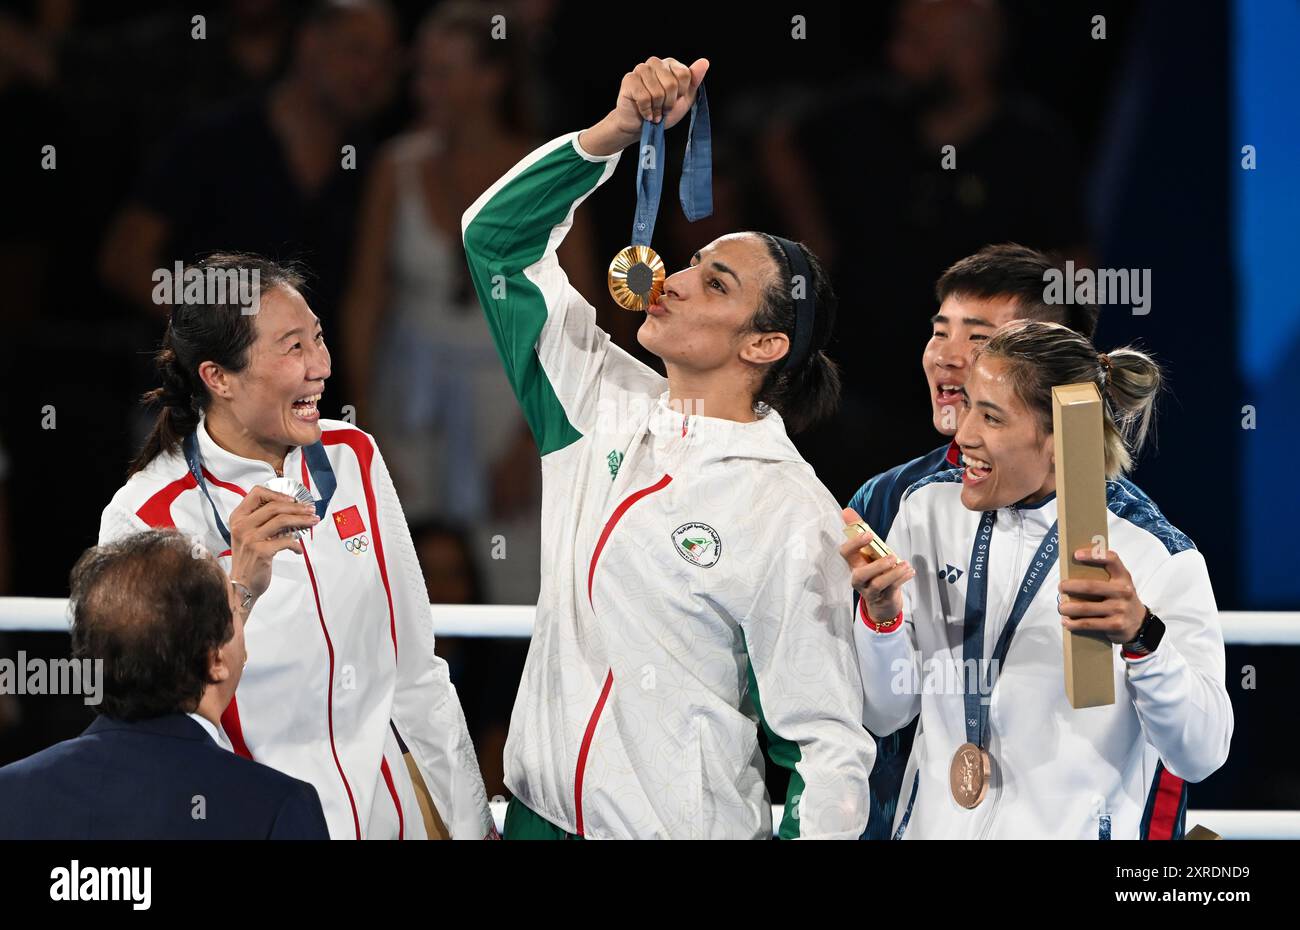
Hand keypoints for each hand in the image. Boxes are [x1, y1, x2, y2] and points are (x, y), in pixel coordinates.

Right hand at [228, 486, 318, 602]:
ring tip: (313, 522)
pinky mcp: (261, 551)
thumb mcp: (248, 535)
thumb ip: (262, 521)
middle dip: (297, 507)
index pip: (256, 493)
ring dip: (302, 520)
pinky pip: (286, 541)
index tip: (293, 499)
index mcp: (238, 518)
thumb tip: (291, 510)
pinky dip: (296, 544)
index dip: (277, 493)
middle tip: (311, 510)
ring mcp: (251, 538)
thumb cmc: (248, 559)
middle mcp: (242, 526)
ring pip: (282, 520)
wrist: (241, 585)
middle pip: (274, 506)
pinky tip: (298, 549)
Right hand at [579, 56, 709, 155]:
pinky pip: (643, 97)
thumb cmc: (662, 112)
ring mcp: (641, 69)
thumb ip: (694, 81)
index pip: (684, 74)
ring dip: (657, 108)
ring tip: (654, 112)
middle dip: (668, 103)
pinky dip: (646, 110)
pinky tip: (645, 113)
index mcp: (670, 64)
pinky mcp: (629, 79)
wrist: (641, 126)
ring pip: (657, 92)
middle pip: (671, 84)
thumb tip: (704, 62)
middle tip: (663, 109)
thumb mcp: (684, 99)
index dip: (681, 93)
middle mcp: (655, 63)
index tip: (675, 100)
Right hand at [840, 508, 913, 623]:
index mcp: (854, 563)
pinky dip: (902, 579)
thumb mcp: (868, 552)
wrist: (882, 602)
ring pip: (877, 584)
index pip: (845, 553)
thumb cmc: (874, 572)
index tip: (869, 534)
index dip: (854, 543)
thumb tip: (847, 511)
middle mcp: (858, 578)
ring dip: (893, 573)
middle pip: (859, 574)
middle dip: (876, 565)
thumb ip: (859, 531)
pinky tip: (909, 571)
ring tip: (905, 564)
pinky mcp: (883, 598)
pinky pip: (891, 589)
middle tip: (891, 556)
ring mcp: (870, 590)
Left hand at [1057, 548, 1146, 643]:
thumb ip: (1103, 578)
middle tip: (1061, 587)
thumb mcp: (1119, 585)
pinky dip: (1074, 623)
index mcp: (1123, 577)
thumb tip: (1071, 576)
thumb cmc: (1121, 599)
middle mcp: (1123, 591)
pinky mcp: (1116, 625)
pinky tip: (1066, 622)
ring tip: (1061, 607)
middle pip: (1090, 586)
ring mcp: (1120, 609)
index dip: (1093, 555)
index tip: (1076, 554)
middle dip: (1070, 586)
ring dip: (1068, 608)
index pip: (1111, 559)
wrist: (1140, 623)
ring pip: (1086, 608)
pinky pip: (1089, 624)